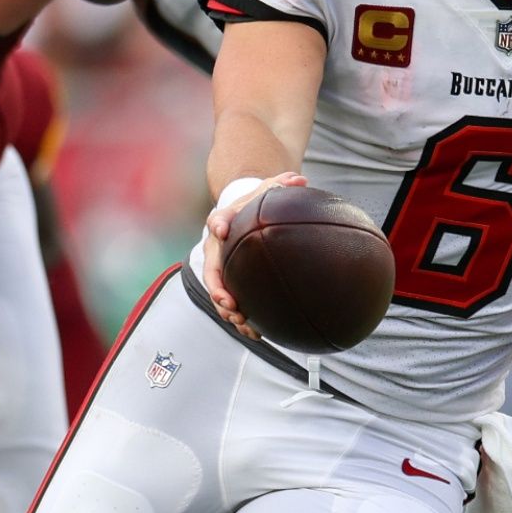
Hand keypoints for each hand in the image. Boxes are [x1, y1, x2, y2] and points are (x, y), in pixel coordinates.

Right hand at [199, 172, 305, 340]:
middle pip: (211, 269)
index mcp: (224, 221)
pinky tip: (256, 332)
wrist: (243, 213)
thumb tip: (300, 180)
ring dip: (227, 309)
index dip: (219, 224)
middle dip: (218, 288)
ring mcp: (222, 267)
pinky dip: (241, 318)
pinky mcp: (230, 281)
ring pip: (219, 291)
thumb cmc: (256, 202)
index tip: (222, 231)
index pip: (217, 220)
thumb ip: (281, 184)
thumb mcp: (268, 189)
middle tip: (229, 302)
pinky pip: (232, 303)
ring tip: (241, 322)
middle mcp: (217, 247)